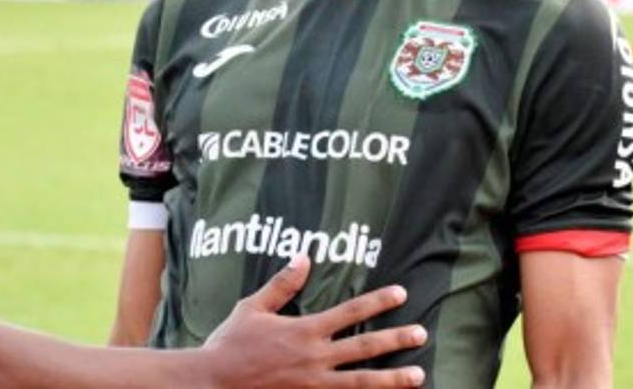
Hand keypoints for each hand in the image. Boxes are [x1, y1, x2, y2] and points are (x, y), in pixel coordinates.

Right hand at [202, 254, 425, 387]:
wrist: (211, 385)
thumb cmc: (230, 345)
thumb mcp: (253, 307)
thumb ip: (283, 284)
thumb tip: (304, 256)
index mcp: (304, 330)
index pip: (350, 311)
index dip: (377, 301)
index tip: (401, 294)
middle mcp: (314, 358)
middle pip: (364, 347)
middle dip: (395, 339)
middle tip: (421, 334)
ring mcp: (312, 386)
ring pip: (361, 383)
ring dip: (392, 379)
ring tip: (418, 376)